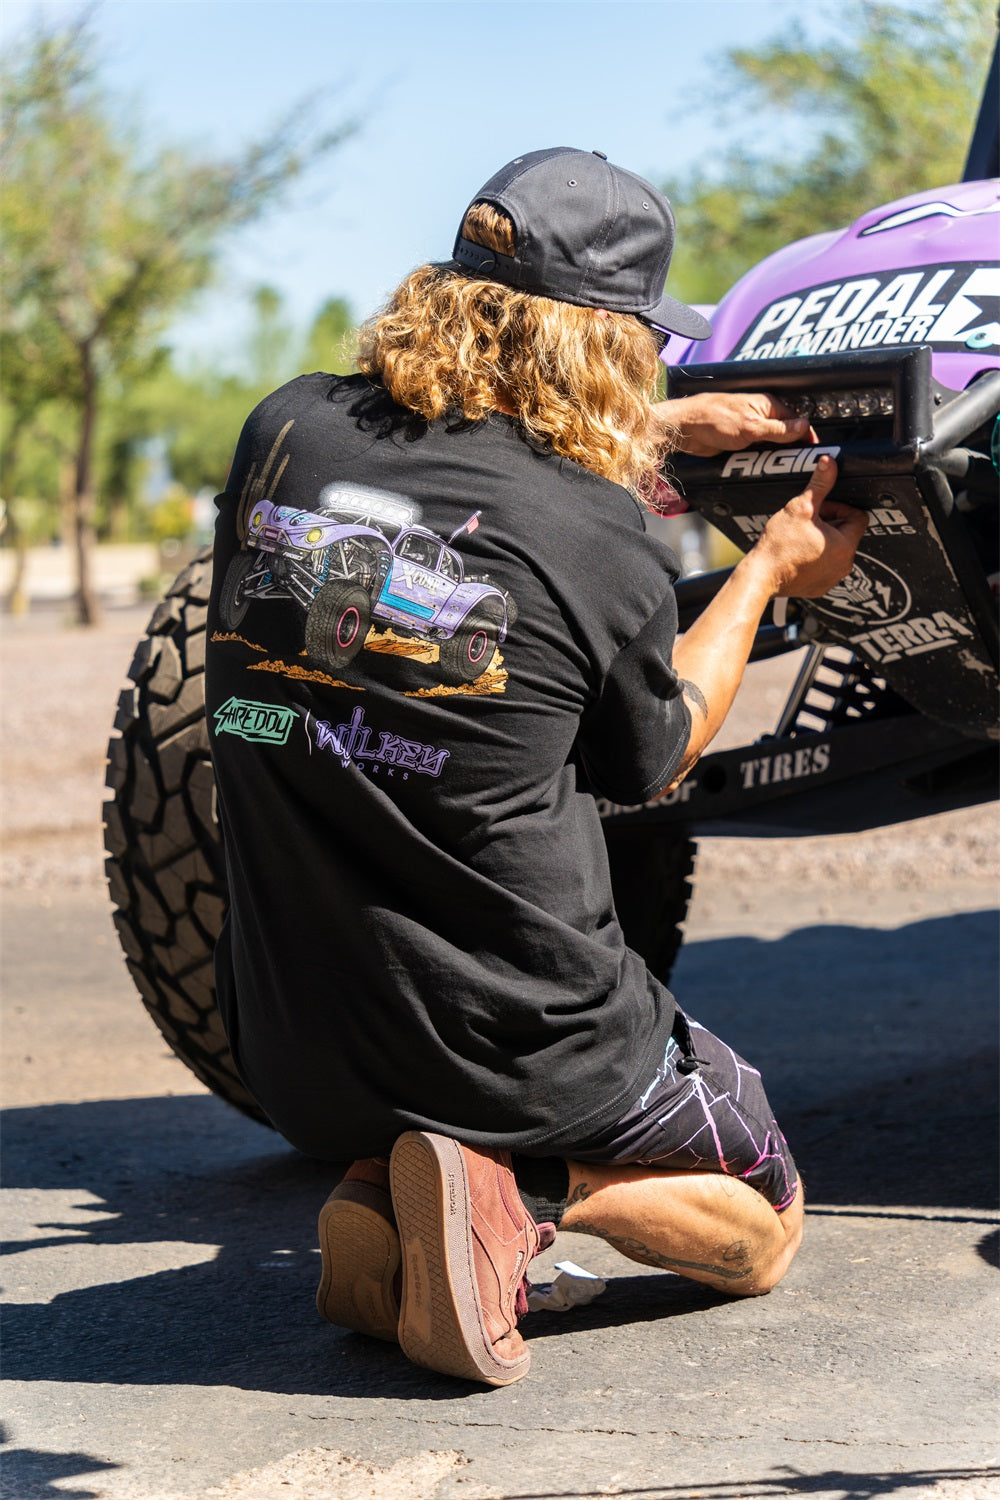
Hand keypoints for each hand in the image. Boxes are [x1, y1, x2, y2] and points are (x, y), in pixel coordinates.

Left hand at [654, 391, 815, 455]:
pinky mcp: (740, 441)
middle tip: (799, 465)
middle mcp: (760, 415)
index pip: (796, 421)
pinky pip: (757, 452)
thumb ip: (778, 429)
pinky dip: (761, 459)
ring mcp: (750, 428)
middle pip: (785, 434)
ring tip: (783, 470)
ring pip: (771, 445)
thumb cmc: (713, 419)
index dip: (806, 437)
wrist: (686, 429)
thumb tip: (803, 426)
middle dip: (792, 448)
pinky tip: (765, 469)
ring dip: (775, 456)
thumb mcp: (751, 427)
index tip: (813, 452)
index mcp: (767, 405)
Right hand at [750, 456, 868, 597]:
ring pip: (835, 549)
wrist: (761, 576)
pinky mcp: (820, 586)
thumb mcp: (800, 507)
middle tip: (807, 521)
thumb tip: (829, 463)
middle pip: (846, 532)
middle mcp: (844, 565)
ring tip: (801, 536)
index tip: (820, 508)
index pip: (857, 516)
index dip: (838, 507)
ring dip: (822, 538)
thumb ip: (820, 484)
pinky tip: (798, 552)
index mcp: (845, 546)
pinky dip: (815, 556)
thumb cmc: (779, 547)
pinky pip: (824, 565)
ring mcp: (832, 578)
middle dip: (829, 522)